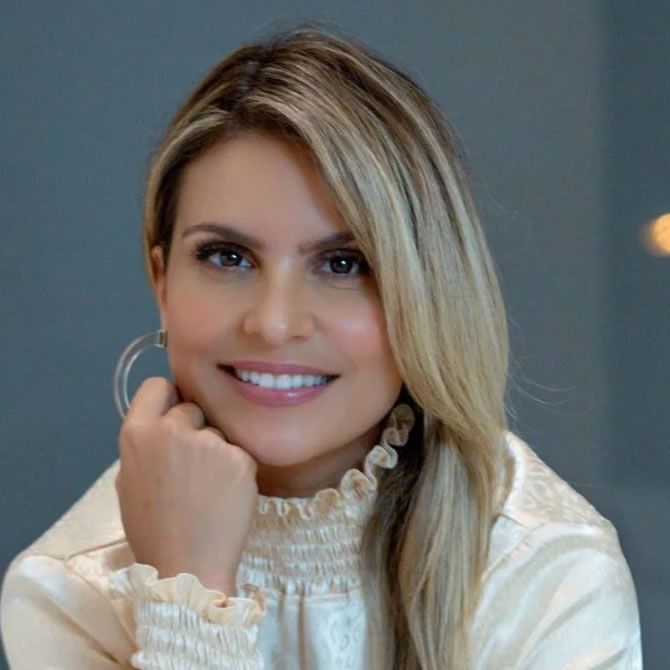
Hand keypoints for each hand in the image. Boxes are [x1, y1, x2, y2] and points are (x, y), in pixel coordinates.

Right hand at [115, 376, 257, 594]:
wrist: (187, 568)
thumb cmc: (153, 530)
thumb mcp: (130, 481)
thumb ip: (147, 444)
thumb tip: (165, 420)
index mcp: (138, 433)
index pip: (157, 385)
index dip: (167, 398)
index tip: (173, 413)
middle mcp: (173, 429)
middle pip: (191, 407)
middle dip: (194, 429)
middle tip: (192, 466)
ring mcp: (210, 442)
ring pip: (218, 432)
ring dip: (216, 451)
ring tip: (208, 488)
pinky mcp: (240, 458)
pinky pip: (239, 453)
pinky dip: (236, 470)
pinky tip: (227, 496)